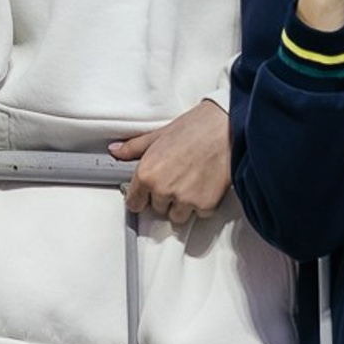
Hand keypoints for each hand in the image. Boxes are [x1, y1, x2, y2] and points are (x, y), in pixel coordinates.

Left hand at [108, 99, 231, 225]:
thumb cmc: (195, 127)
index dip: (140, 197)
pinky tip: (204, 184)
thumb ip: (135, 147)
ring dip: (181, 205)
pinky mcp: (205, 205)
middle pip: (157, 209)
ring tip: (190, 181)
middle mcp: (163, 190)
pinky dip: (201, 204)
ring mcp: (185, 200)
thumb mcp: (159, 134)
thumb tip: (116, 150)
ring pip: (177, 216)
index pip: (134, 203)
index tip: (145, 194)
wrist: (226, 127)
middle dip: (163, 197)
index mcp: (148, 173)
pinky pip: (198, 214)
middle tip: (175, 176)